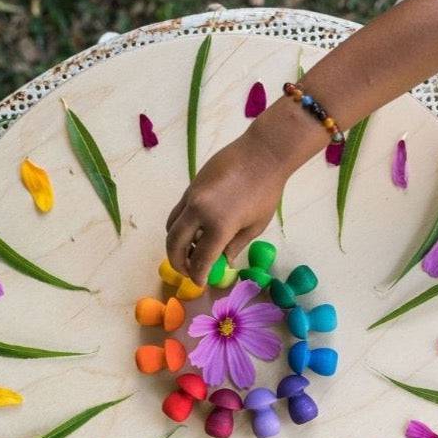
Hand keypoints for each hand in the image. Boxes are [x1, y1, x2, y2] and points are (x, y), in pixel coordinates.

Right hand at [166, 127, 285, 285]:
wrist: (262, 154)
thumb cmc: (266, 191)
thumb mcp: (255, 226)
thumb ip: (235, 246)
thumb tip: (222, 260)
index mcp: (219, 226)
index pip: (200, 259)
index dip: (197, 275)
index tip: (199, 283)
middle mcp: (199, 212)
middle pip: (175, 244)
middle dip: (177, 262)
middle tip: (186, 271)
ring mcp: (191, 197)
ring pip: (171, 227)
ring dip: (175, 244)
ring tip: (188, 252)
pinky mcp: (191, 186)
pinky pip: (178, 212)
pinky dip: (180, 226)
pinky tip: (193, 231)